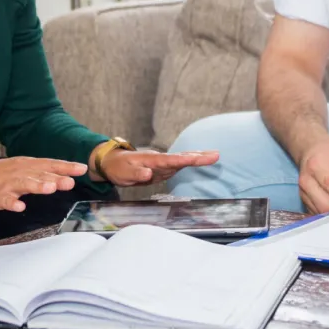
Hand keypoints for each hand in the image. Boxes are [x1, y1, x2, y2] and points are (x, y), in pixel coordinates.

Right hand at [0, 157, 86, 211]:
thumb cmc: (2, 173)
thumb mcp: (25, 169)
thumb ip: (45, 173)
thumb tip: (67, 176)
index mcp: (29, 165)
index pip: (50, 165)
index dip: (66, 167)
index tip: (82, 169)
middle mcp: (20, 172)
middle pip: (40, 174)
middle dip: (55, 178)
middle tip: (70, 182)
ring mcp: (8, 184)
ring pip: (24, 184)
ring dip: (37, 186)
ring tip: (49, 189)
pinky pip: (5, 200)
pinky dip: (12, 203)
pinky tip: (19, 207)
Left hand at [96, 149, 219, 187]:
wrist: (112, 163)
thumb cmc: (117, 168)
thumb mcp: (124, 173)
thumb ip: (136, 173)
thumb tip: (149, 173)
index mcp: (152, 160)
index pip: (172, 160)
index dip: (186, 159)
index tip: (200, 158)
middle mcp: (160, 160)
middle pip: (182, 157)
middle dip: (198, 156)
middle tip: (216, 155)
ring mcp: (162, 164)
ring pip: (183, 160)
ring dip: (198, 157)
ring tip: (214, 156)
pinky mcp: (162, 169)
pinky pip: (179, 165)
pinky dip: (191, 162)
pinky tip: (200, 160)